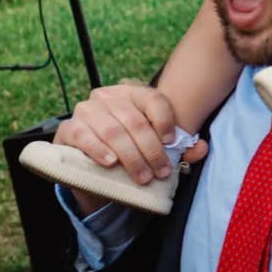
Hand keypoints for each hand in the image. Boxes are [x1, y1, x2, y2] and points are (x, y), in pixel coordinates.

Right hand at [54, 82, 204, 186]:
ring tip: (142, 177)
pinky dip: (99, 150)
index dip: (165, 120)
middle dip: (151, 150)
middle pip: (134, 120)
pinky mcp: (68, 129)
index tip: (172, 143)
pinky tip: (111, 163)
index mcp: (132, 94)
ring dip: (130, 156)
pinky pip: (84, 136)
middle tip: (161, 172)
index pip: (153, 99)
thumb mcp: (154, 149)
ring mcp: (86, 111)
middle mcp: (107, 97)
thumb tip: (202, 148)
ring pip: (112, 130)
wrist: (93, 166)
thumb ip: (182, 148)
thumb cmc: (129, 152)